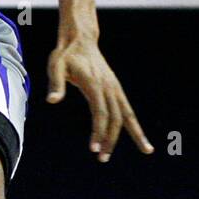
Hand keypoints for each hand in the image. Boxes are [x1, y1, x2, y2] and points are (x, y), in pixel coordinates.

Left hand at [47, 34, 152, 161]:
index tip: (93, 148)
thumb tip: (52, 101)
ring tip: (147, 150)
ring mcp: (115, 88)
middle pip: (114, 118)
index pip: (99, 113)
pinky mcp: (116, 89)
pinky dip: (134, 124)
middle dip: (110, 139)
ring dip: (135, 134)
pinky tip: (141, 137)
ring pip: (127, 115)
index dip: (98, 131)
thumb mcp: (55, 65)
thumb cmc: (65, 54)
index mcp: (95, 84)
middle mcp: (109, 88)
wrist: (80, 40)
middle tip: (102, 158)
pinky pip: (127, 110)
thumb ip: (56, 83)